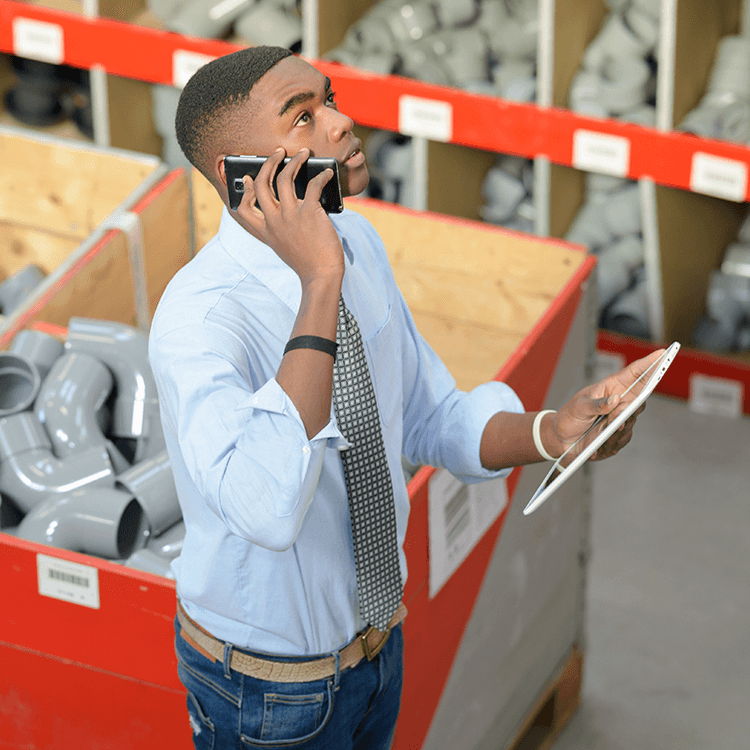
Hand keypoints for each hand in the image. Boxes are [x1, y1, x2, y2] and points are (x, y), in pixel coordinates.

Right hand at [235, 147, 344, 283]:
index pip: (244, 209)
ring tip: (303, 154)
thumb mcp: (285, 248)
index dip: (244, 192)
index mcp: (267, 231)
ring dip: (294, 161)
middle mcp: (275, 221)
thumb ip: (281, 229)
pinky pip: (313, 185)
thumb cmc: (308, 263)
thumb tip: (293, 204)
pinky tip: (327, 174)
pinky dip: (321, 176)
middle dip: (268, 163)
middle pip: (261, 184)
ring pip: (284, 178)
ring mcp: (291, 215)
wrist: (321, 276)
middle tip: (278, 153)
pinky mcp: (310, 212)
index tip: (249, 179)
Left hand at [546, 348, 665, 465]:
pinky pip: (623, 438)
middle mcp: (619, 400)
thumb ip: (596, 404)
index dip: (650, 363)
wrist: (562, 439)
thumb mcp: (579, 408)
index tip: (662, 353)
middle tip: (615, 418)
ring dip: (615, 429)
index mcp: (610, 387)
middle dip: (631, 408)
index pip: (634, 372)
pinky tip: (598, 445)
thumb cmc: (569, 417)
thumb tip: (616, 400)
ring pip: (631, 421)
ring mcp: (621, 417)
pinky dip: (611, 442)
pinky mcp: (619, 434)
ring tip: (599, 434)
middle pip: (640, 398)